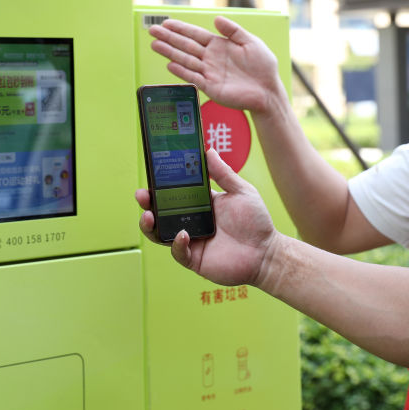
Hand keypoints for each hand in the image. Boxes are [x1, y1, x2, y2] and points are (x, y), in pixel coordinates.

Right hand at [136, 149, 279, 285]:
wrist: (266, 253)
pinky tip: (183, 235)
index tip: (152, 172)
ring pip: (161, 233)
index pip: (173, 192)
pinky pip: (178, 252)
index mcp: (200, 203)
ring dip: (150, 225)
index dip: (160, 184)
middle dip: (147, 203)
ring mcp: (191, 240)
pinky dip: (177, 244)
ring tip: (149, 215)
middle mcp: (191, 221)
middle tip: (142, 194)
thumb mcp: (241, 191)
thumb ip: (223, 173)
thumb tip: (208, 150)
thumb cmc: (256, 222)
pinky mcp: (194, 259)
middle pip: (160, 212)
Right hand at [148, 17, 282, 114]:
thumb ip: (233, 30)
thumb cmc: (262, 67)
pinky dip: (182, 72)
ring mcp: (209, 72)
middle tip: (152, 30)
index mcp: (219, 45)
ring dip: (170, 52)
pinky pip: (193, 78)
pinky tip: (170, 64)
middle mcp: (211, 58)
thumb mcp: (251, 42)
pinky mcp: (211, 87)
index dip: (181, 28)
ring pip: (185, 60)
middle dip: (169, 38)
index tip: (166, 23)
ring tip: (155, 45)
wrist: (268, 91)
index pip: (196, 35)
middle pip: (186, 46)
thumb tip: (217, 19)